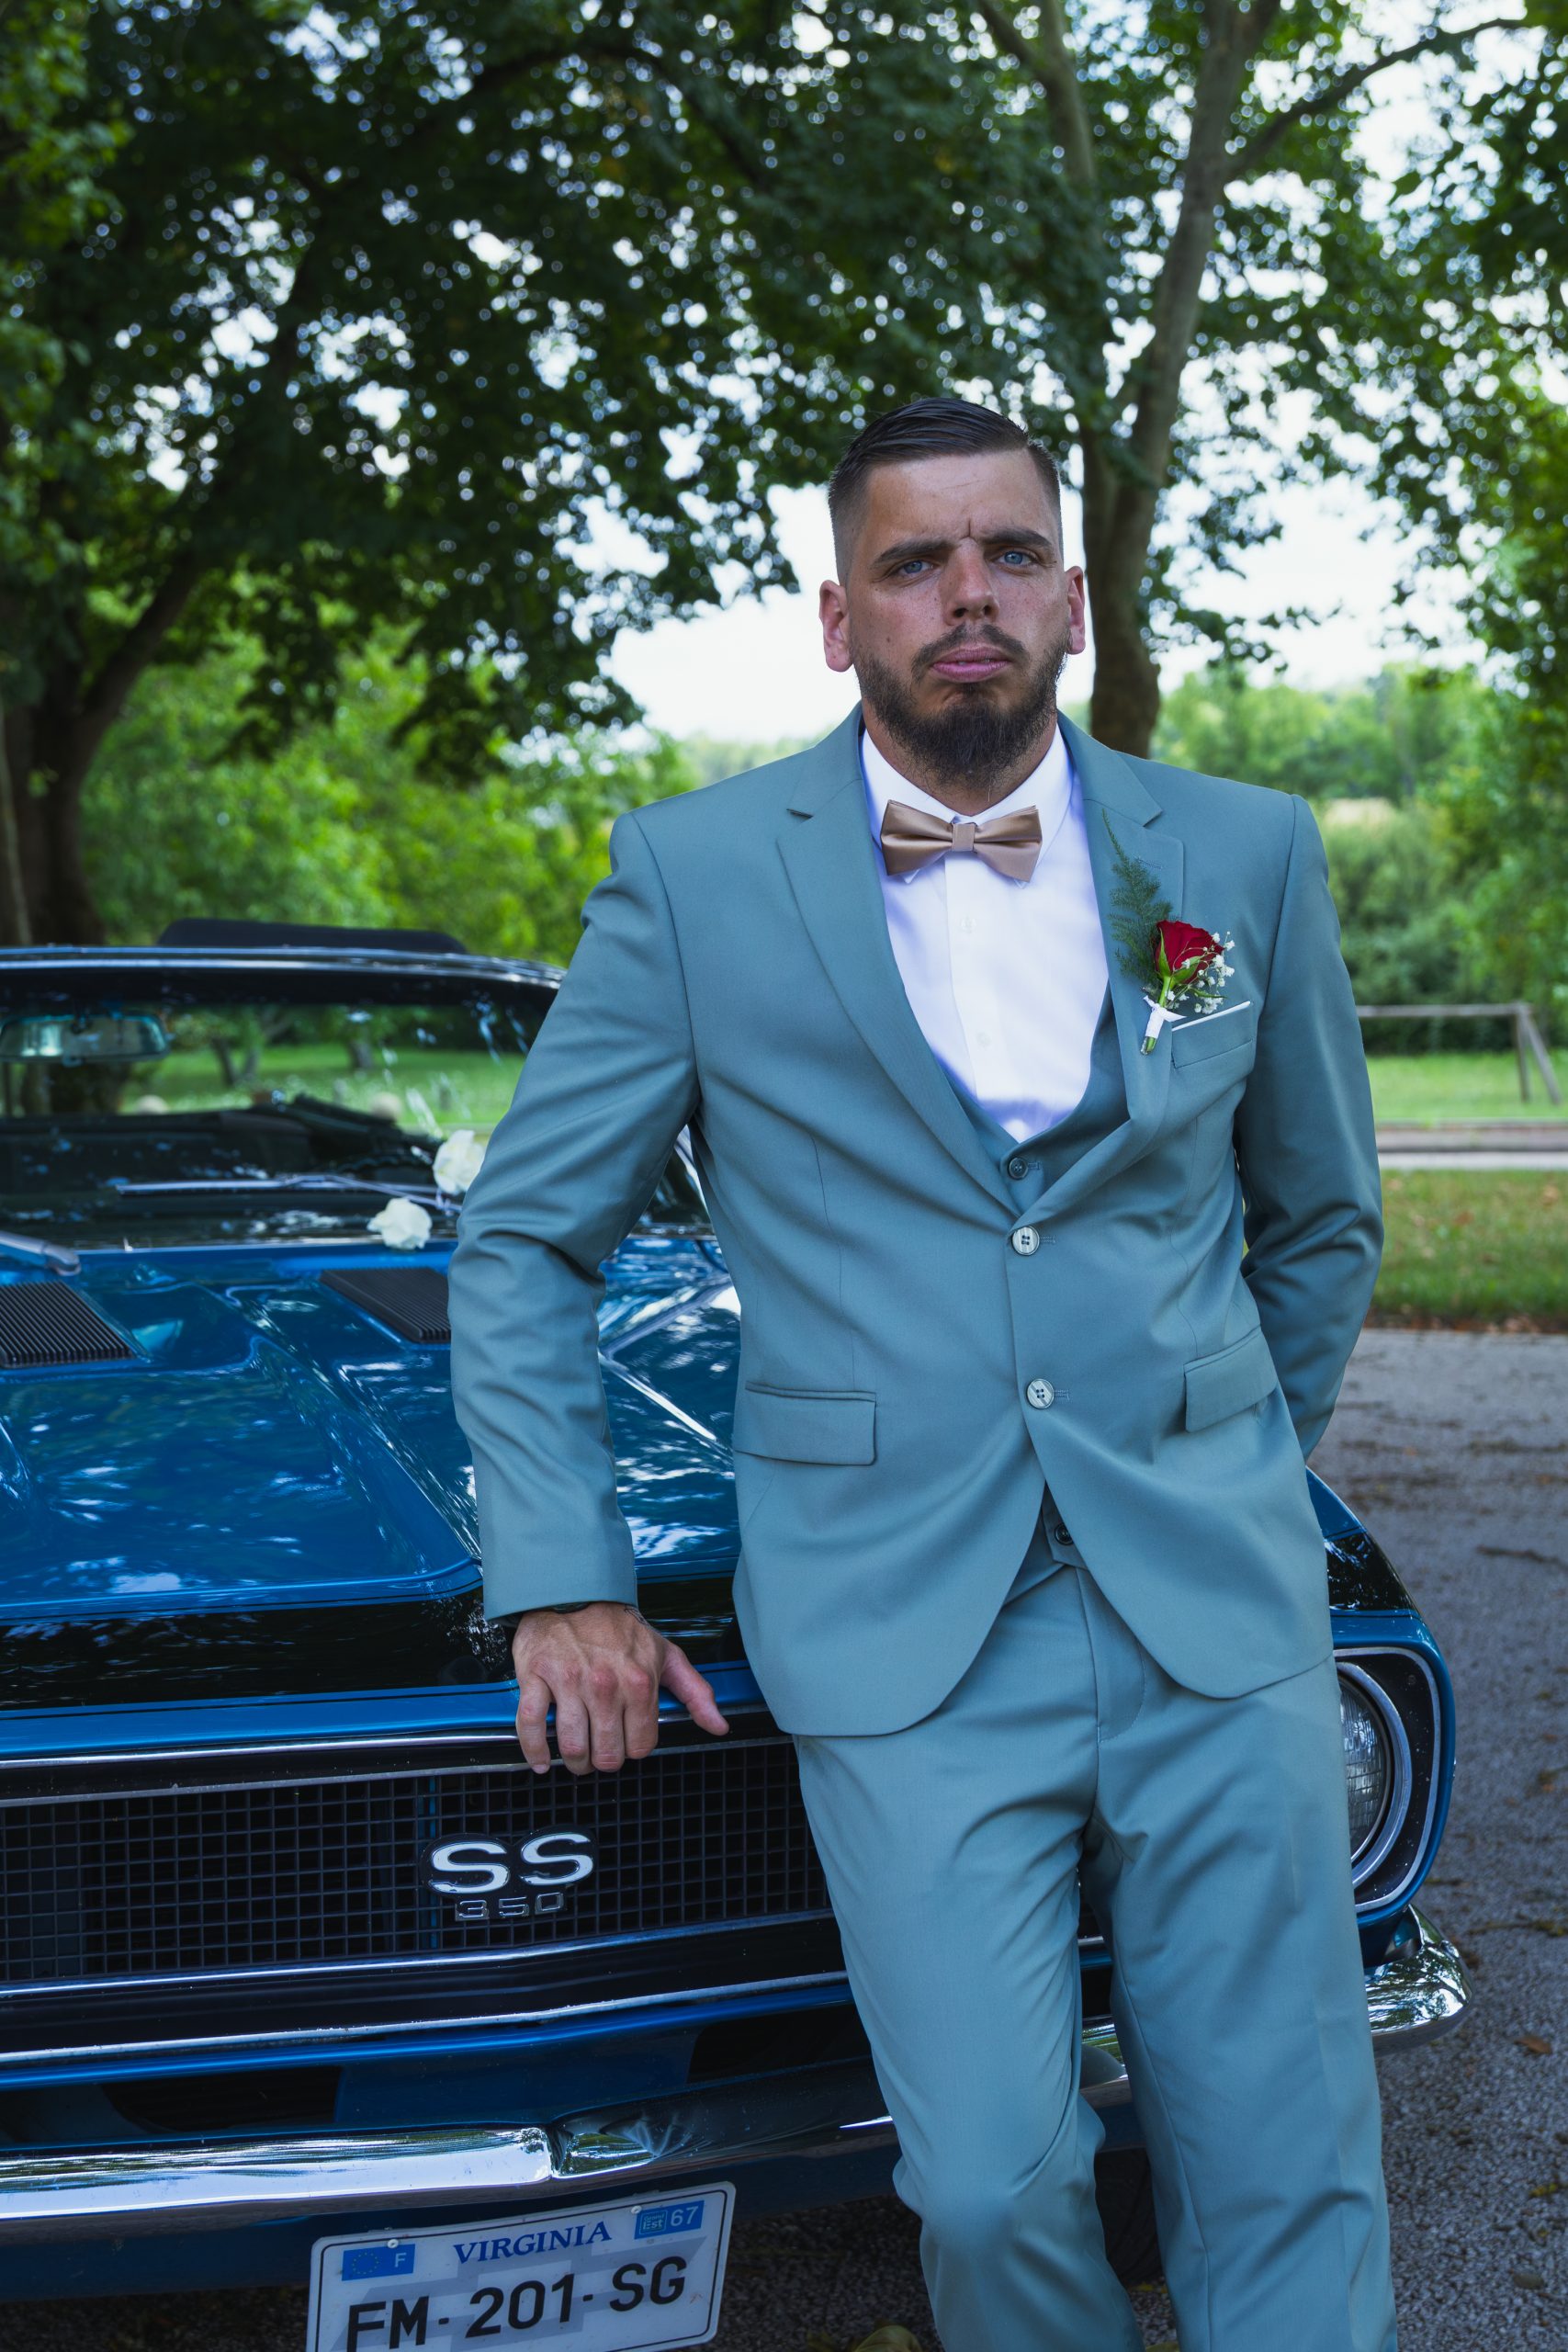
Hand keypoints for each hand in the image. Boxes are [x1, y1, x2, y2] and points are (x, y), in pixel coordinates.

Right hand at [511, 1603, 728, 1774]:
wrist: (576, 1591)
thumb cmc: (620, 1627)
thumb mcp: (666, 1654)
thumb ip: (695, 1692)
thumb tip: (720, 1726)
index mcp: (639, 1682)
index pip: (640, 1746)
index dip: (633, 1749)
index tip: (625, 1742)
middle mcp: (605, 1685)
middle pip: (606, 1754)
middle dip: (604, 1761)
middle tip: (600, 1754)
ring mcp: (568, 1682)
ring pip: (572, 1746)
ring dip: (575, 1762)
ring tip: (576, 1759)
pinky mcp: (536, 1676)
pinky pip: (531, 1725)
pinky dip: (535, 1751)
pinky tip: (542, 1762)